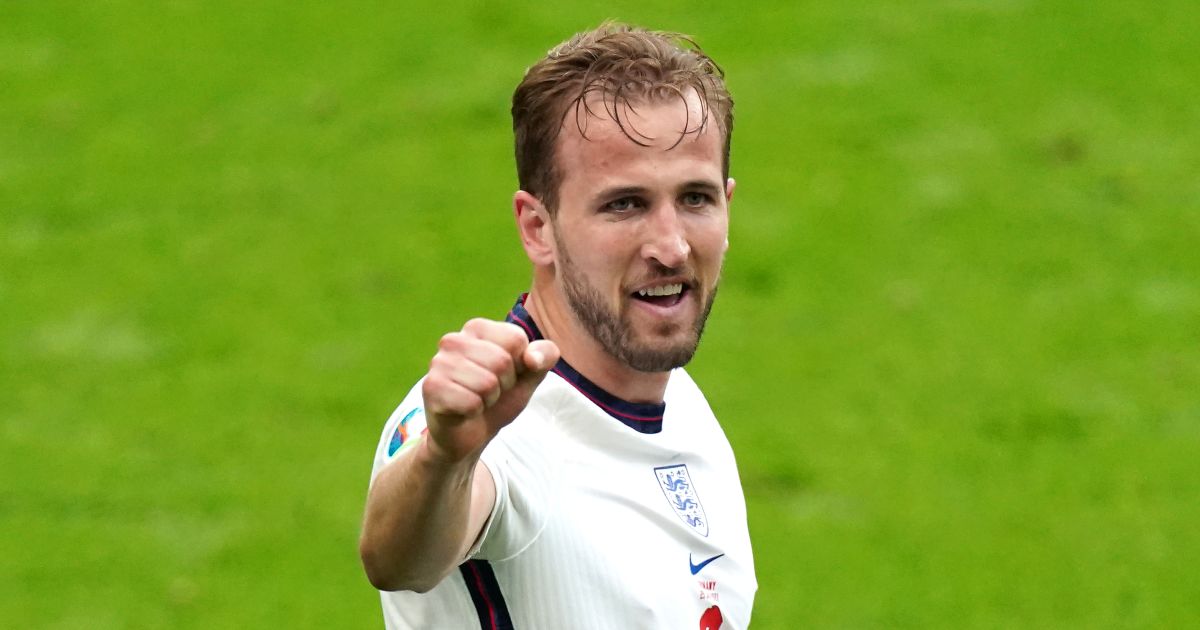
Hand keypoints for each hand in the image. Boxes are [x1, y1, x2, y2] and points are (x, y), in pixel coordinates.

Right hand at [420, 318, 559, 462]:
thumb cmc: (499, 397)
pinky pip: (471, 402)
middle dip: (504, 384)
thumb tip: (533, 358)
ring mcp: (438, 363)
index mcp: (477, 328)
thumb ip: (545, 356)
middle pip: (502, 361)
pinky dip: (474, 412)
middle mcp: (453, 340)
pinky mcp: (431, 388)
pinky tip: (463, 411)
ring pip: (487, 383)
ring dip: (489, 400)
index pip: (516, 339)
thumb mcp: (530, 375)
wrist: (471, 433)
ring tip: (477, 400)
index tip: (506, 375)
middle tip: (490, 391)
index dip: (519, 365)